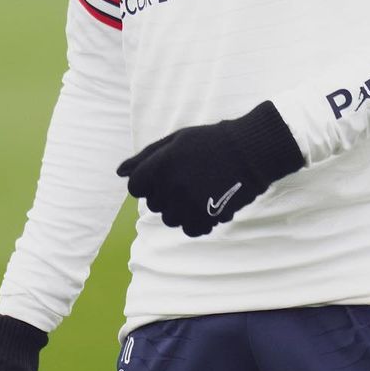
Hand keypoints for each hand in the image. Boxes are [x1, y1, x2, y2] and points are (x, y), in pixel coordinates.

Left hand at [116, 101, 304, 236]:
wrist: (250, 151)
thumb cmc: (210, 141)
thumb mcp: (175, 141)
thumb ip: (144, 157)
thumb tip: (119, 173)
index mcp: (161, 164)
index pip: (135, 187)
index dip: (146, 182)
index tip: (161, 176)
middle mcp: (172, 186)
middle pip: (152, 204)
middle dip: (164, 194)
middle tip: (185, 179)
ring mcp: (190, 204)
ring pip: (170, 219)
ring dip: (179, 209)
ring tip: (197, 191)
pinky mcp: (207, 218)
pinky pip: (190, 229)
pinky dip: (196, 220)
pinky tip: (206, 203)